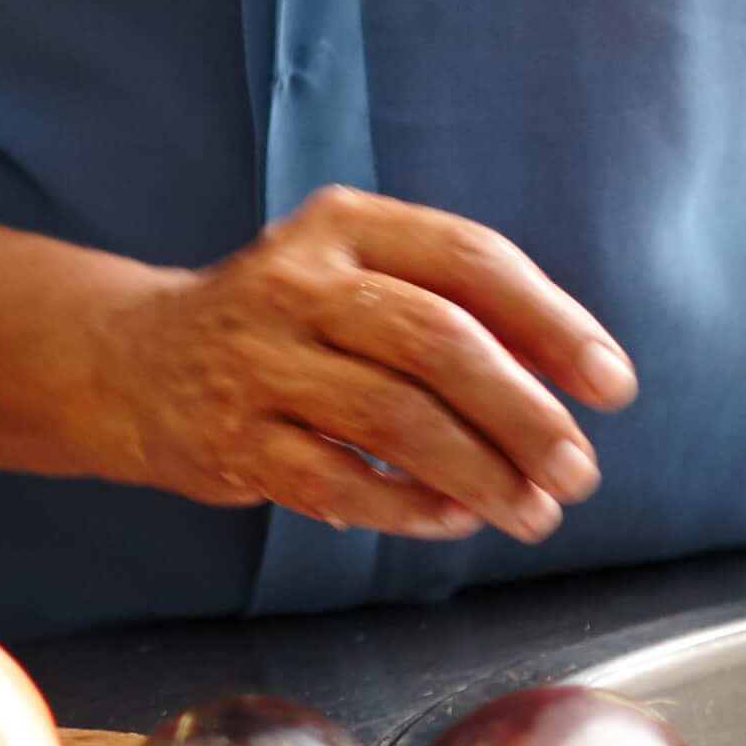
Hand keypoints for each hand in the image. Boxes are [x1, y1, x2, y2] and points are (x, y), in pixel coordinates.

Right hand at [104, 187, 637, 543]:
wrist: (134, 360)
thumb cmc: (286, 325)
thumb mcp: (355, 278)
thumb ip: (454, 309)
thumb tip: (574, 378)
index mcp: (342, 227)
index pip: (469, 259)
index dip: (554, 324)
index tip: (612, 385)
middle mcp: (293, 282)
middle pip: (438, 342)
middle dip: (526, 415)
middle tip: (577, 472)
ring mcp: (254, 360)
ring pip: (394, 419)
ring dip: (482, 475)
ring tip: (533, 513)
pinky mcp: (230, 439)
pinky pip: (339, 482)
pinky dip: (410, 508)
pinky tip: (451, 518)